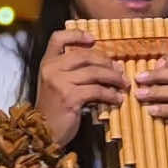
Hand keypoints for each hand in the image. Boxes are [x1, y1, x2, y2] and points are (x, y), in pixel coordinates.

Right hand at [36, 28, 127, 146]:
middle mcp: (51, 69)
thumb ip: (71, 72)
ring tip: (124, 84)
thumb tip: (103, 65)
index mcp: (47, 63)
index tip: (93, 39)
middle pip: (84, 55)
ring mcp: (59, 82)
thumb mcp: (57, 85)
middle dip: (106, 62)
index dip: (76, 35)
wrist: (43, 133)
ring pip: (94, 73)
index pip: (58, 38)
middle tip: (120, 70)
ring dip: (113, 78)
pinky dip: (111, 95)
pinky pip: (97, 91)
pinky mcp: (70, 97)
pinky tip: (117, 99)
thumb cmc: (54, 110)